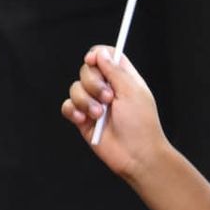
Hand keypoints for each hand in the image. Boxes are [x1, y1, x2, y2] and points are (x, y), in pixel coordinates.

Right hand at [61, 46, 167, 181]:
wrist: (136, 155)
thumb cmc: (141, 124)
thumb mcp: (132, 91)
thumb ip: (115, 70)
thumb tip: (100, 53)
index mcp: (123, 79)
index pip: (105, 56)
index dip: (96, 55)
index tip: (92, 61)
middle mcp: (107, 89)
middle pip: (86, 70)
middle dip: (93, 83)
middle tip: (108, 99)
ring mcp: (94, 104)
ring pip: (75, 88)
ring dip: (85, 100)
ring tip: (99, 115)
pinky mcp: (83, 119)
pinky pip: (67, 106)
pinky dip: (73, 110)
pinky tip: (84, 119)